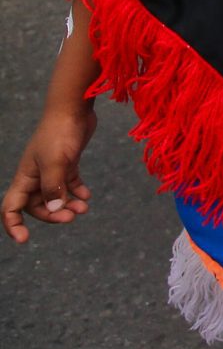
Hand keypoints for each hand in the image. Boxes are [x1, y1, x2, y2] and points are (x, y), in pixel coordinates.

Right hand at [3, 102, 94, 242]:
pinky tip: (87, 196)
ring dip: (67, 204)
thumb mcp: (56, 162)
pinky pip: (69, 183)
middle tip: (72, 216)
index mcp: (25, 178)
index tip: (24, 240)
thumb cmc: (60, 133)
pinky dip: (76, 192)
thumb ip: (54, 186)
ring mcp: (51, 168)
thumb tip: (55, 209)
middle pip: (36, 206)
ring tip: (84, 208)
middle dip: (52, 214)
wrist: (74, 107)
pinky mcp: (67, 161)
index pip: (10, 208)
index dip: (13, 226)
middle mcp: (35, 176)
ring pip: (55, 195)